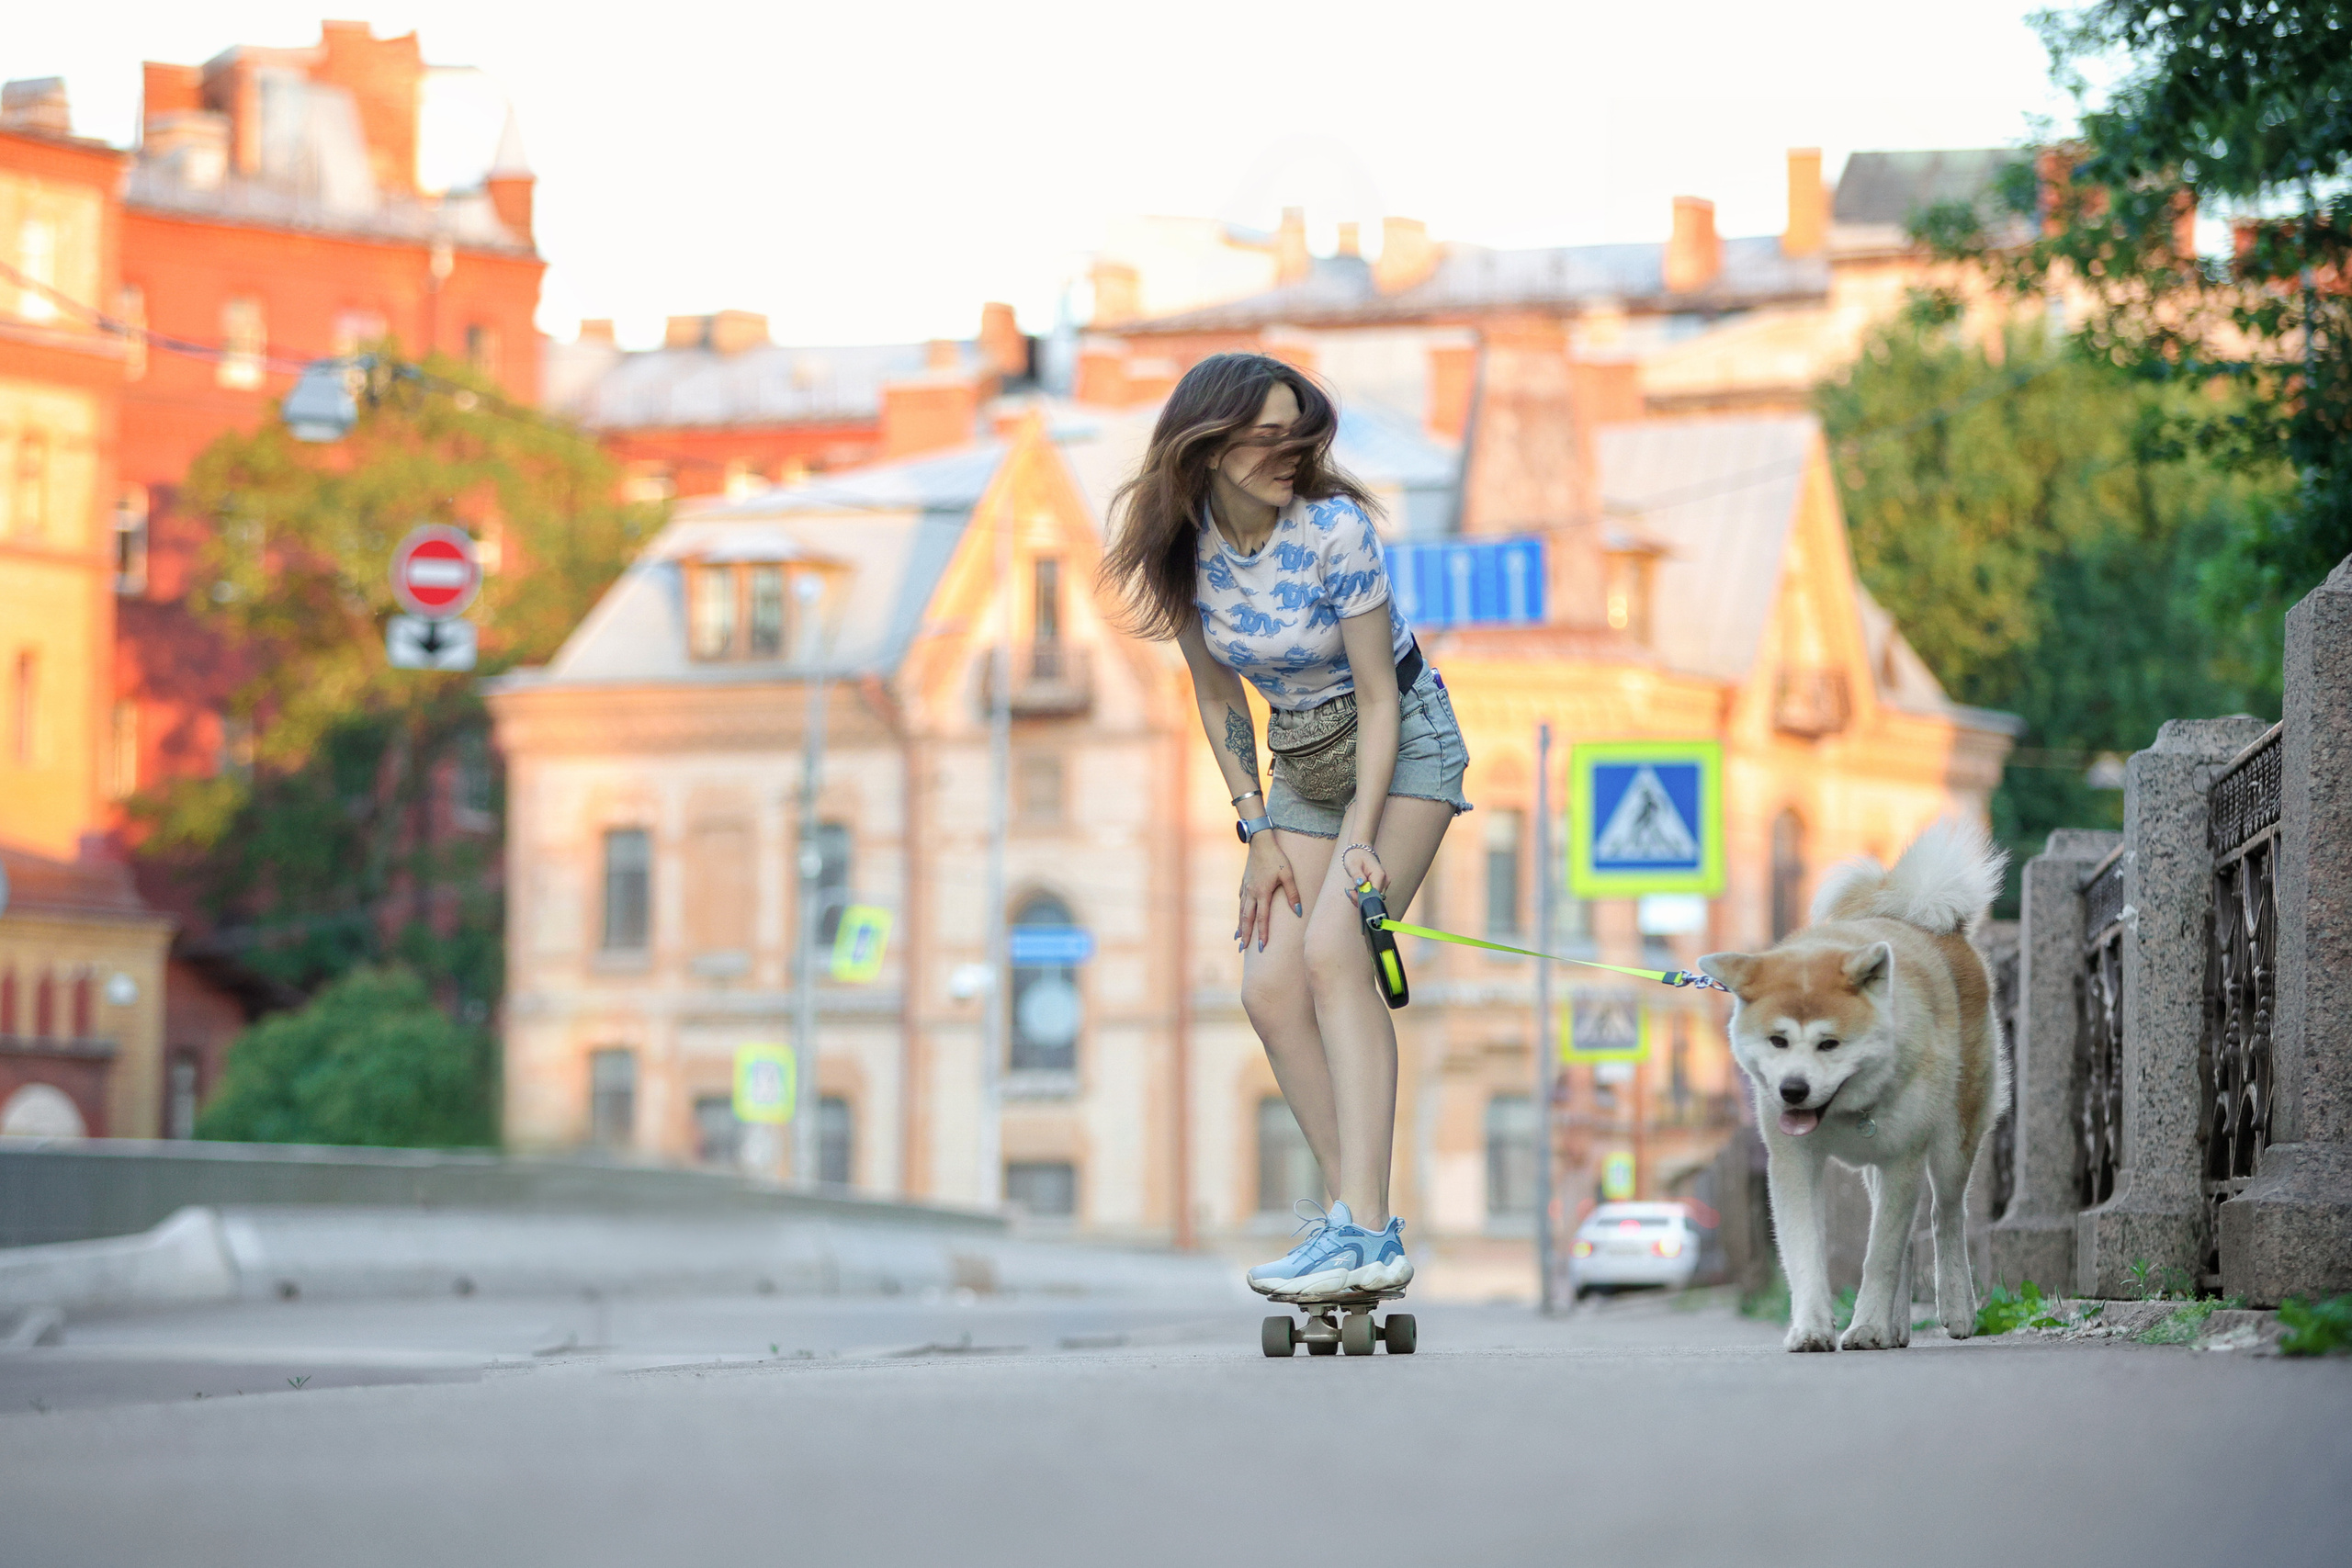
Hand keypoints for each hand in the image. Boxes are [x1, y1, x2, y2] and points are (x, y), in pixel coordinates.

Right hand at [1236, 836, 1302, 952]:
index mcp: (1262, 892)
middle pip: (1247, 918)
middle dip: (1245, 935)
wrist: (1260, 841)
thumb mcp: (1288, 874)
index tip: (1262, 947)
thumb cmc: (1276, 857)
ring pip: (1241, 911)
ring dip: (1240, 926)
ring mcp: (1245, 888)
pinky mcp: (1244, 882)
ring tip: (1238, 939)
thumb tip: (1299, 912)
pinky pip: (1241, 901)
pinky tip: (1240, 917)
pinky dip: (1240, 912)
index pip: (1262, 918)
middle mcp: (1251, 893)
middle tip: (1242, 949)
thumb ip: (1293, 894)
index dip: (1262, 933)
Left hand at [1342, 842, 1386, 895]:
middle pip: (1374, 898)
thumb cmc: (1356, 856)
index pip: (1374, 894)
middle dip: (1361, 899)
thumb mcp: (1353, 865)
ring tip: (1352, 890)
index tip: (1352, 893)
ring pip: (1373, 899)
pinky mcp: (1380, 886)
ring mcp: (1383, 884)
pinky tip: (1356, 890)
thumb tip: (1361, 883)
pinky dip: (1363, 896)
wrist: (1359, 851)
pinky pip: (1372, 896)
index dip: (1363, 898)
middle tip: (1350, 892)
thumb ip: (1357, 875)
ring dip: (1361, 898)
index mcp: (1380, 875)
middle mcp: (1384, 881)